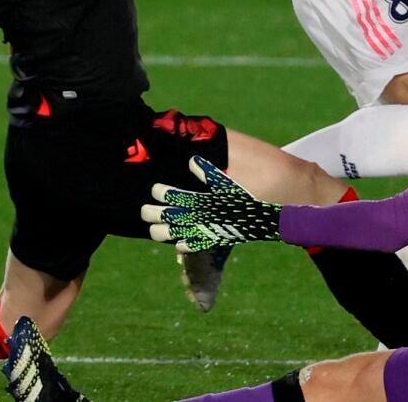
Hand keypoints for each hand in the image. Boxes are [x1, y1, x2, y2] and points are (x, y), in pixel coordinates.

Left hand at [142, 157, 282, 252]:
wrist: (263, 220)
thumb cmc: (245, 199)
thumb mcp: (227, 183)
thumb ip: (209, 172)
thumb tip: (192, 160)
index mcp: (203, 200)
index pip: (175, 196)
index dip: (162, 193)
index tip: (155, 189)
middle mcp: (201, 216)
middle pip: (169, 216)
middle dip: (152, 213)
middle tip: (144, 210)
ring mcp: (205, 231)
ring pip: (175, 234)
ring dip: (161, 231)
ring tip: (153, 228)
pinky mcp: (212, 241)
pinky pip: (191, 246)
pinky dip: (181, 244)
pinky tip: (176, 242)